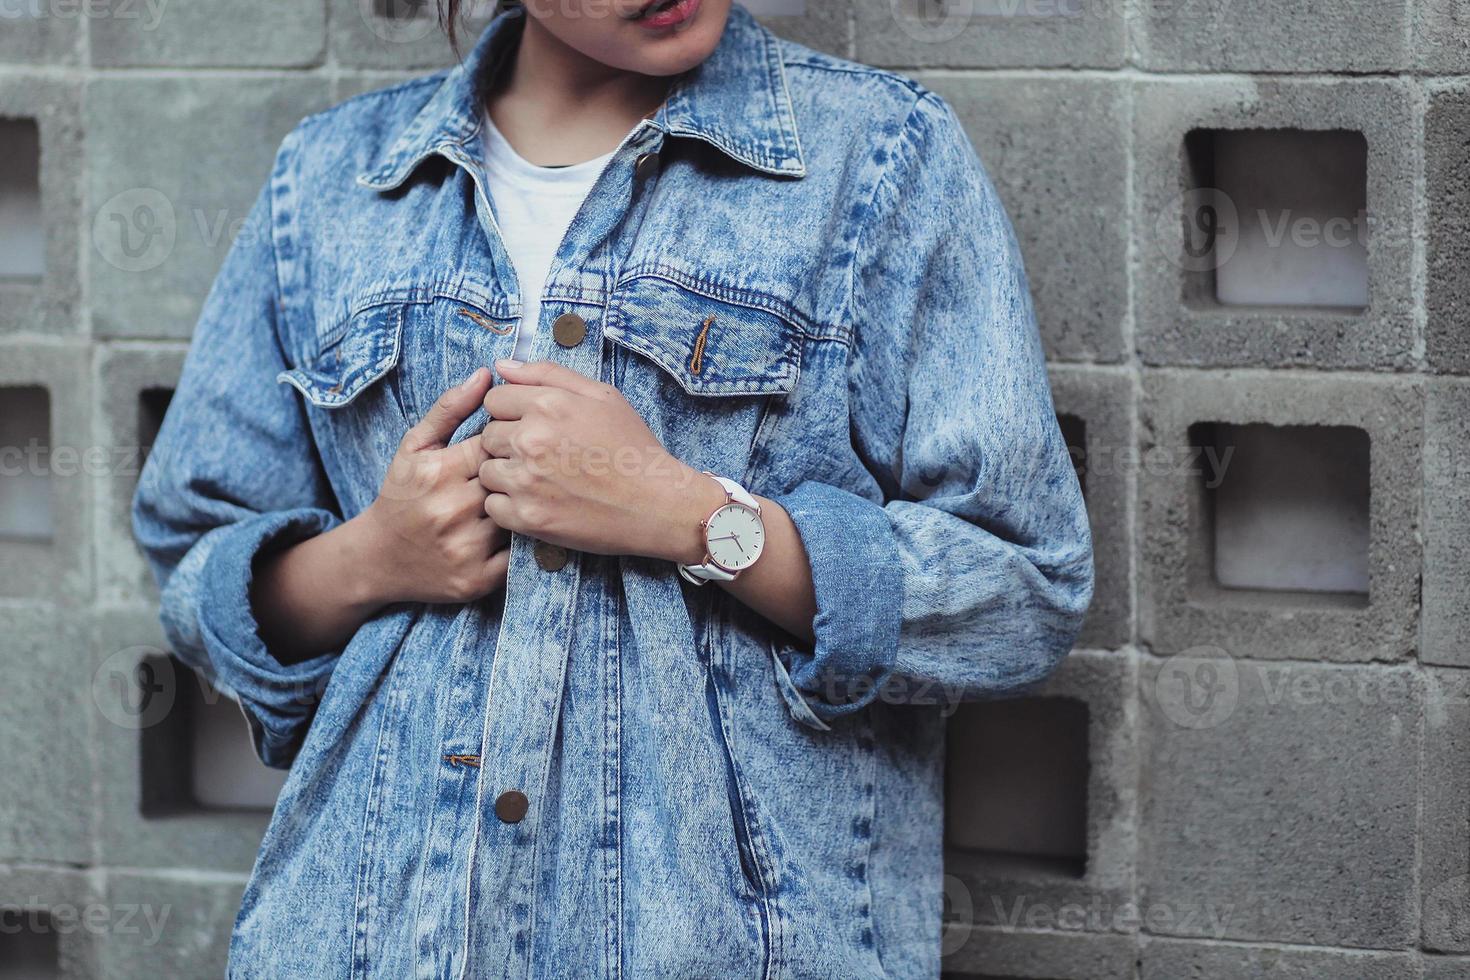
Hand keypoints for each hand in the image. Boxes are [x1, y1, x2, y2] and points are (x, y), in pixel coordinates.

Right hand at [350, 367, 510, 603]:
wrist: (378, 559)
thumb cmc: (402, 494)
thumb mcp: (415, 446)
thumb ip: (450, 409)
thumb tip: (486, 374)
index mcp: (439, 471)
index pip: (497, 445)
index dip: (506, 446)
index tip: (505, 451)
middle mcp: (451, 509)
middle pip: (511, 479)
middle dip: (518, 476)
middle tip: (519, 476)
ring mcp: (465, 547)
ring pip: (519, 515)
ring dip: (523, 507)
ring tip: (517, 502)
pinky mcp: (477, 579)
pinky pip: (520, 554)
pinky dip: (523, 542)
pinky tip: (516, 531)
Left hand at [477, 359, 720, 561]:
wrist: (656, 504)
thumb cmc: (632, 447)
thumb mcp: (602, 396)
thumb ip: (548, 374)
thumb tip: (501, 366)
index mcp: (548, 405)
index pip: (493, 401)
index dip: (511, 413)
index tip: (533, 427)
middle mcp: (531, 440)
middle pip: (487, 436)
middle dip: (508, 443)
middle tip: (541, 456)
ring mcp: (526, 481)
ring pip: (487, 471)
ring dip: (506, 474)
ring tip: (540, 480)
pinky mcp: (527, 517)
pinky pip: (494, 506)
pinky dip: (510, 506)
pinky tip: (538, 502)